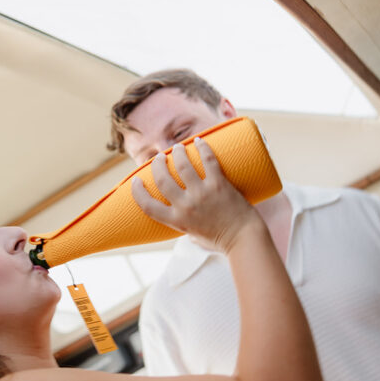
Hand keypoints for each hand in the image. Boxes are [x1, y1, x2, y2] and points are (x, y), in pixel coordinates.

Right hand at [131, 138, 259, 252]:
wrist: (243, 238)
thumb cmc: (220, 239)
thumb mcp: (193, 235)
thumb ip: (184, 223)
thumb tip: (180, 212)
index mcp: (177, 221)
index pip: (147, 205)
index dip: (137, 192)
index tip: (136, 181)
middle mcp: (186, 206)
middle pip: (162, 179)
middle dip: (158, 164)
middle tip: (161, 158)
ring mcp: (202, 194)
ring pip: (183, 165)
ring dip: (177, 152)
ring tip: (178, 148)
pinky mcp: (218, 184)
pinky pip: (208, 160)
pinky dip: (202, 147)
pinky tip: (199, 141)